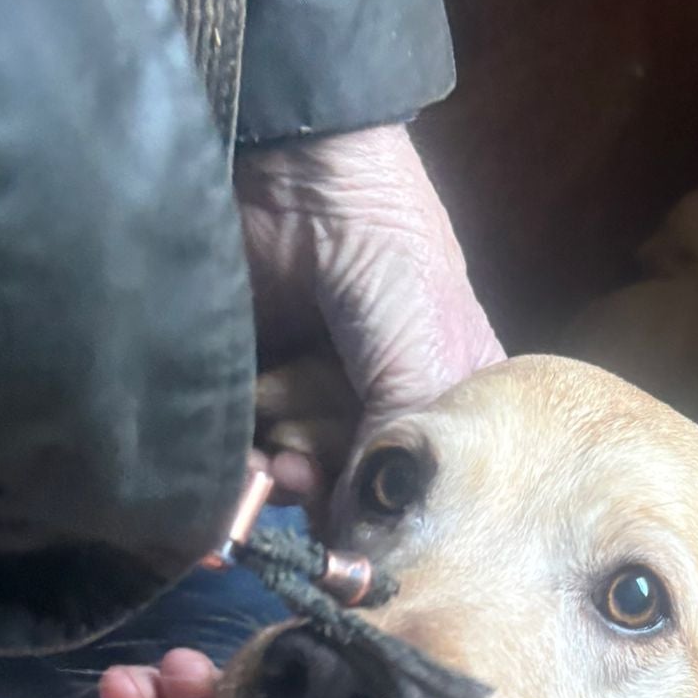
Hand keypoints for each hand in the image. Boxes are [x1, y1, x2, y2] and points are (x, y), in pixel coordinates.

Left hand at [236, 123, 502, 500]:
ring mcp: (319, 404)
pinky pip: (253, 458)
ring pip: (306, 481)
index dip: (401, 506)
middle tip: (309, 461)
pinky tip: (250, 455)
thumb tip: (369, 530)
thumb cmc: (386, 247)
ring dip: (287, 468)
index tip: (373, 506)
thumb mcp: (427, 345)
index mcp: (450, 402)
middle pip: (365, 490)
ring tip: (279, 433)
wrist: (292, 167)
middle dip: (334, 482)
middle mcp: (387, 411)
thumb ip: (406, 438)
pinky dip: (247, 465)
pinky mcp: (259, 394)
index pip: (437, 489)